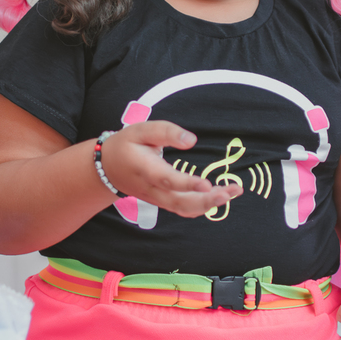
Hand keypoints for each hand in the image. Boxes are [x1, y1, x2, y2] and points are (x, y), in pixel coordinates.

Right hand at [99, 122, 241, 216]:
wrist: (108, 168)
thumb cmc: (126, 145)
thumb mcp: (141, 130)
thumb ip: (165, 132)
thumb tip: (191, 140)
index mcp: (145, 169)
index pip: (167, 180)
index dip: (187, 184)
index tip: (207, 184)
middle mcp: (152, 189)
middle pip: (179, 202)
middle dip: (206, 200)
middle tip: (230, 192)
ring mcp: (157, 199)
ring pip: (184, 208)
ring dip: (209, 204)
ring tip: (232, 192)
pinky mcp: (163, 202)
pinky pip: (183, 209)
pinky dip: (202, 207)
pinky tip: (219, 197)